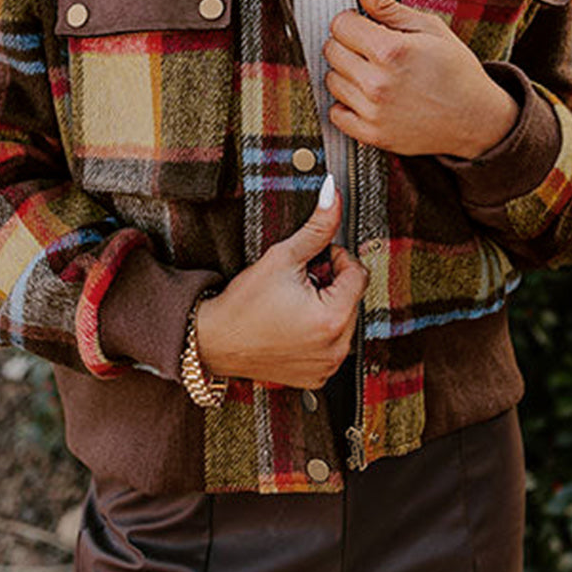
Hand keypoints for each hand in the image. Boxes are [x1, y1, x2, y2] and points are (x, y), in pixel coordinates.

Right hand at [194, 178, 368, 387]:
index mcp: (333, 318)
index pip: (358, 274)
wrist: (212, 340)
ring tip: (293, 305)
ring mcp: (328, 366)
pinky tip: (292, 326)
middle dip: (331, 285)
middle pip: (353, 298)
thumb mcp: (282, 257)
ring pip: (345, 321)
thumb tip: (334, 194)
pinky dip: (319, 333)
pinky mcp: (317, 377)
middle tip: (298, 284)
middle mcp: (337, 348)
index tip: (312, 262)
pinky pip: (332, 346)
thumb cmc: (243, 302)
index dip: (335, 259)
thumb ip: (316, 228)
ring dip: (327, 308)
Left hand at [321, 0, 518, 159]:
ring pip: (331, 80)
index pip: (340, 25)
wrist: (476, 118)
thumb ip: (386, 5)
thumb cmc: (456, 69)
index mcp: (391, 50)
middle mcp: (378, 82)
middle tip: (372, 50)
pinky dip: (347, 105)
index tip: (366, 27)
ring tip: (374, 73)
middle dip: (348, 45)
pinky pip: (336, 114)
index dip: (352, 21)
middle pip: (331, 51)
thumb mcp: (429, 28)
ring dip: (346, 74)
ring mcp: (373, 112)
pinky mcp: (372, 135)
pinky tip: (368, 97)